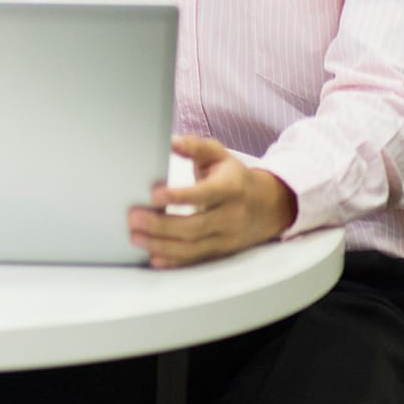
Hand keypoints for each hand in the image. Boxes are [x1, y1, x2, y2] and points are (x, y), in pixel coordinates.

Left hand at [129, 135, 296, 267]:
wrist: (269, 205)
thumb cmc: (235, 178)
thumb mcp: (219, 155)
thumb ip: (194, 146)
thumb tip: (172, 142)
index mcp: (230, 189)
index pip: (206, 194)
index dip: (180, 196)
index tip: (154, 194)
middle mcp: (231, 216)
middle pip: (195, 226)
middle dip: (161, 225)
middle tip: (134, 218)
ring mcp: (227, 238)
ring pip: (194, 247)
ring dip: (162, 245)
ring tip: (136, 238)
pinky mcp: (222, 251)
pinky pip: (197, 259)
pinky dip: (174, 261)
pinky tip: (154, 258)